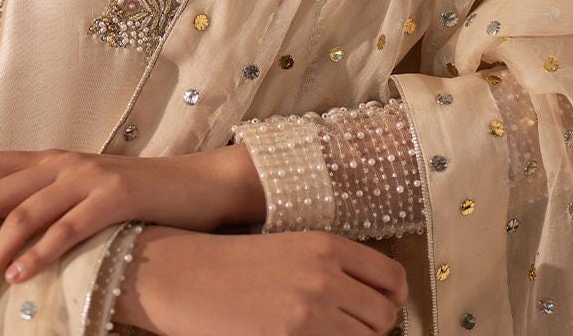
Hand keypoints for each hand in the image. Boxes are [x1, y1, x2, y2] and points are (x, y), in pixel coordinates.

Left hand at [0, 145, 266, 303]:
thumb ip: (47, 203)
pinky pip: (67, 227)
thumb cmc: (138, 198)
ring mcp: (88, 177)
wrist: (198, 186)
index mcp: (49, 159)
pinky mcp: (115, 197)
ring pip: (23, 215)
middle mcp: (62, 163)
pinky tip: (20, 276)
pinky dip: (39, 253)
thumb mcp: (84, 192)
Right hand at [115, 226, 408, 335]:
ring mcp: (309, 311)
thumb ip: (329, 267)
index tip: (380, 310)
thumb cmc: (229, 263)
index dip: (392, 300)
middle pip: (384, 317)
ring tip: (320, 333)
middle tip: (347, 329)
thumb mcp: (288, 248)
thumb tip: (370, 299)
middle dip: (372, 329)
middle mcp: (325, 275)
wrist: (180, 275)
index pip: (392, 278)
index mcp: (326, 245)